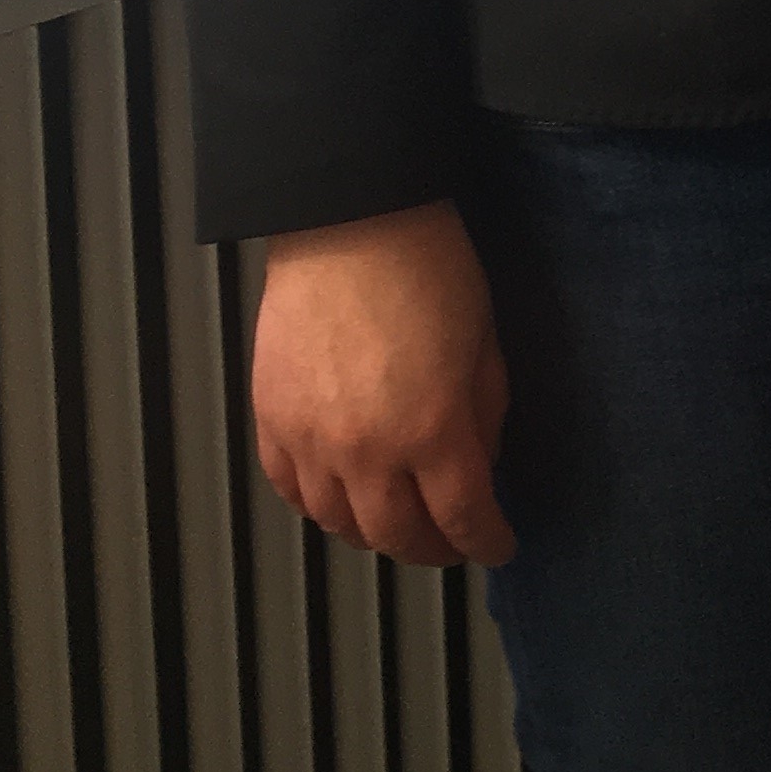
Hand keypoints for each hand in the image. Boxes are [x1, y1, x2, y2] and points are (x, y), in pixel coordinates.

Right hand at [250, 201, 515, 568]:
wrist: (350, 221)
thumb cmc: (430, 270)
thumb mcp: (484, 344)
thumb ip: (484, 415)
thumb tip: (479, 463)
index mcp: (432, 431)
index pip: (463, 517)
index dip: (487, 541)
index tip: (500, 545)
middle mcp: (366, 451)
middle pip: (396, 535)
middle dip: (432, 550)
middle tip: (451, 544)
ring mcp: (310, 440)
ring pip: (337, 523)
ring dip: (372, 534)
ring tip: (397, 524)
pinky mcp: (270, 419)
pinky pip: (288, 488)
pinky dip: (316, 506)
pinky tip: (339, 499)